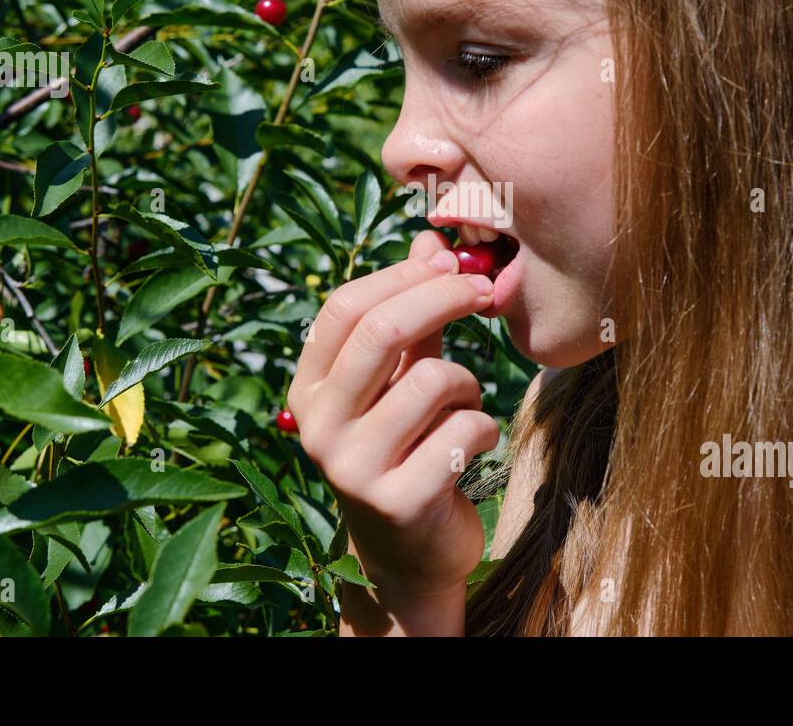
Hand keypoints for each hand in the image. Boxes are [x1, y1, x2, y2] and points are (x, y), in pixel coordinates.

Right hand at [288, 228, 499, 597]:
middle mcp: (319, 425)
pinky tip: (471, 446)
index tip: (449, 260)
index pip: (345, 308)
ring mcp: (353, 467)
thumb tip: (429, 236)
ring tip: (464, 404)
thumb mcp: (400, 380)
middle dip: (443, 297)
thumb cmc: (407, 448)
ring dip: (468, 381)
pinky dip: (483, 427)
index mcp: (309, 388)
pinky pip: (465, 428)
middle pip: (383, 331)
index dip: (402, 274)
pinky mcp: (399, 500)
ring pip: (435, 379)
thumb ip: (413, 316)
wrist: (409, 554)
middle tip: (482, 292)